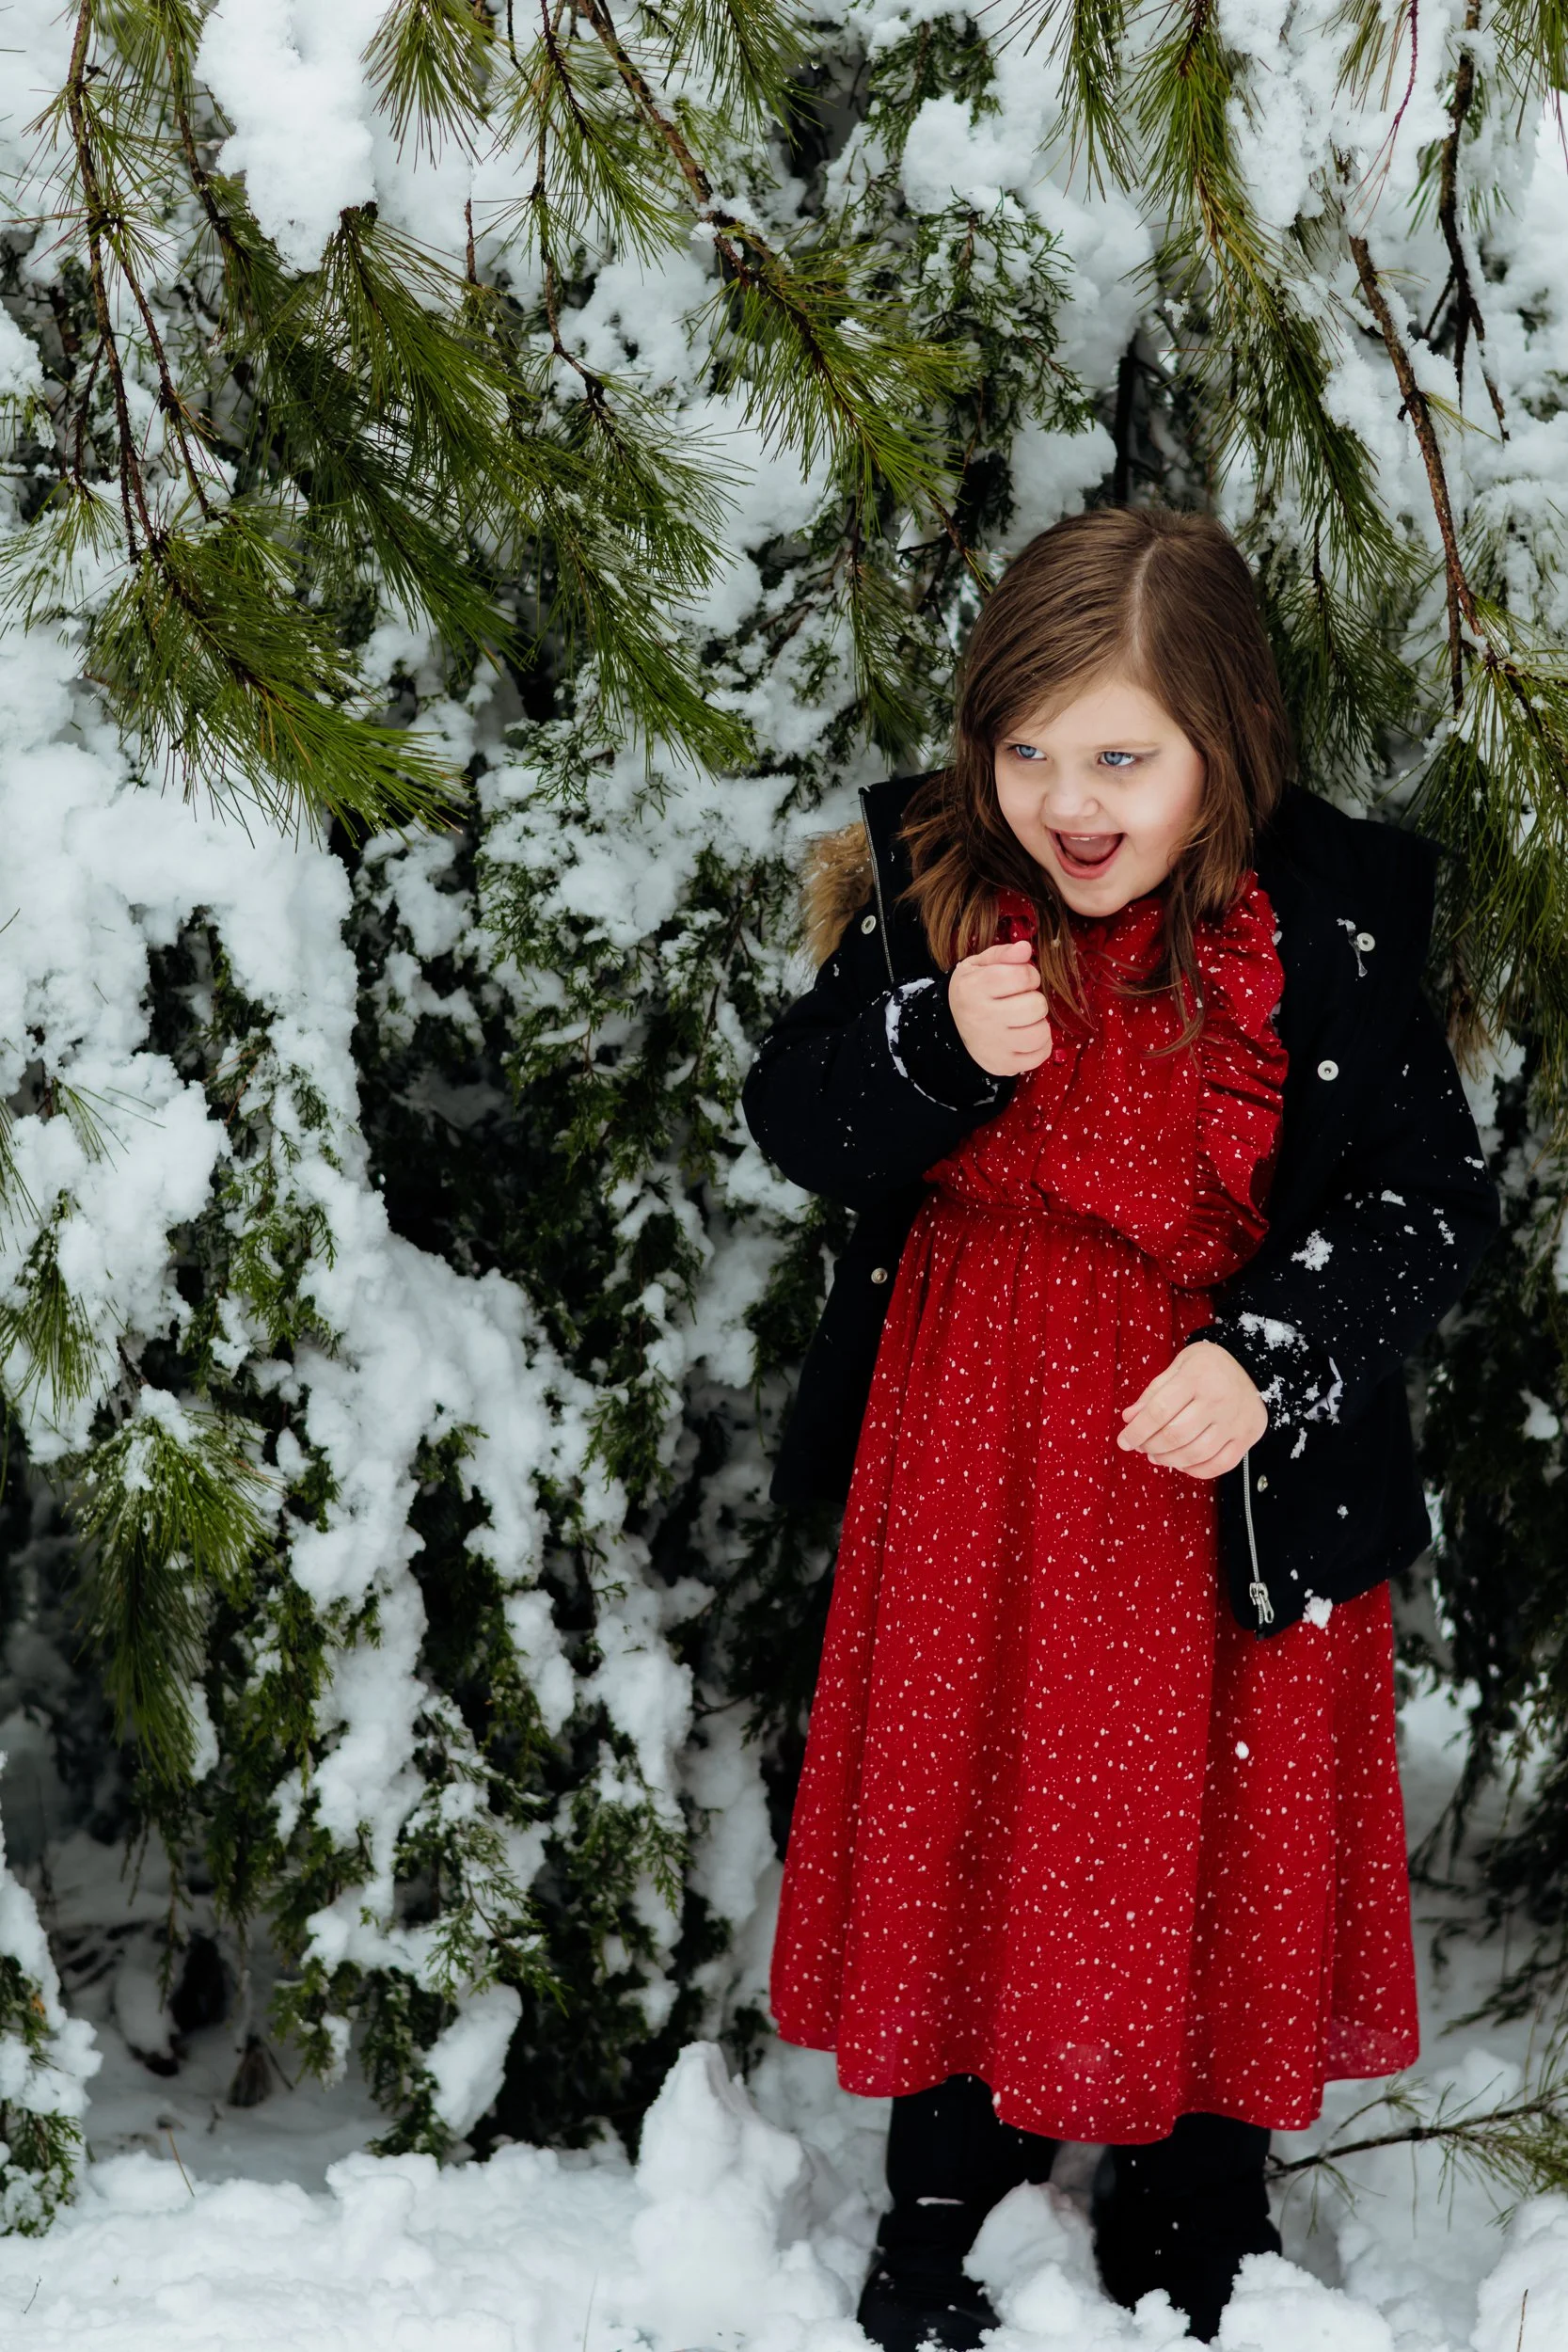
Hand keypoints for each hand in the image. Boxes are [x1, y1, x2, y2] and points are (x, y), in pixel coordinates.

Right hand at [948, 940, 1053, 1075]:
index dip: (1029, 974)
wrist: (950, 1028)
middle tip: (1021, 1000)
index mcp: (973, 989)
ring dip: (1039, 1023)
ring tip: (1025, 1019)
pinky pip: (1040, 1055)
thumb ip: (1003, 954)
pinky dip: (1040, 1045)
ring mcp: (993, 1046)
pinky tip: (1026, 1035)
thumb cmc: (973, 991)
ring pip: (1041, 1033)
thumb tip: (1025, 949)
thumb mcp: (979, 966)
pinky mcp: (1004, 1065)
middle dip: (1034, 999)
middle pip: (1036, 1006)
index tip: (1020, 979)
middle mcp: (982, 1018)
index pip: (1022, 976)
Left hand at [1117, 1341, 1267, 1478]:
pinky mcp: (1247, 1436)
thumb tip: (1129, 1418)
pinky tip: (1183, 1463)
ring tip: (1157, 1455)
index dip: (1137, 1430)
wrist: (1254, 1367)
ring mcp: (1235, 1421)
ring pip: (1196, 1453)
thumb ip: (1154, 1392)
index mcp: (1196, 1377)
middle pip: (1176, 1435)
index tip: (1124, 1440)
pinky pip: (1220, 1465)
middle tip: (1141, 1446)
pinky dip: (1196, 1470)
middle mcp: (1218, 1400)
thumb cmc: (1210, 1366)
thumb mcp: (1180, 1366)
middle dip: (1150, 1446)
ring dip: (1169, 1460)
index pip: (1159, 1411)